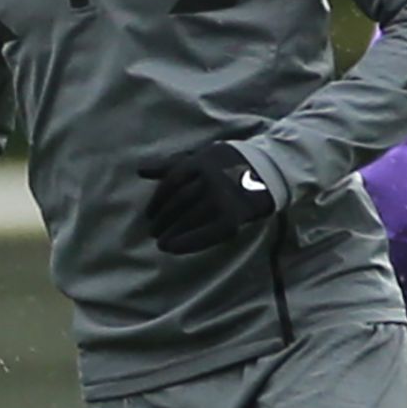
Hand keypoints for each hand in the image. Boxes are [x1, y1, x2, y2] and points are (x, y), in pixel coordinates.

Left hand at [138, 142, 278, 254]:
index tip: (149, 215)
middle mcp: (211, 179)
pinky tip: (173, 249)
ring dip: (171, 233)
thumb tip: (140, 171)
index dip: (157, 201)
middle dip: (162, 219)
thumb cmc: (227, 165)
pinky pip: (205, 234)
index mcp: (200, 162)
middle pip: (178, 202)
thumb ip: (171, 164)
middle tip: (153, 231)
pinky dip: (187, 243)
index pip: (171, 183)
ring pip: (189, 218)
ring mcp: (222, 199)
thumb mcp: (200, 157)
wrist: (266, 174)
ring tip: (162, 242)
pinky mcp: (232, 218)